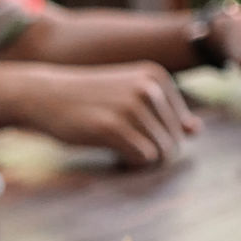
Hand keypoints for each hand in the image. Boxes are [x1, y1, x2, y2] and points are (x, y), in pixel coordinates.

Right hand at [20, 62, 200, 166]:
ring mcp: (131, 107)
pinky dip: (129, 164)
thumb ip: (164, 110)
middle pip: (174, 142)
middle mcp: (148, 88)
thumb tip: (195, 131)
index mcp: (157, 77)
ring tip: (116, 148)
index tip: (132, 131)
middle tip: (123, 145)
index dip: (157, 139)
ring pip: (161, 153)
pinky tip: (111, 153)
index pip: (181, 127)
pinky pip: (143, 159)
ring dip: (139, 159)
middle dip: (152, 152)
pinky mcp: (113, 127)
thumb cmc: (88, 99)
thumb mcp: (130, 93)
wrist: (44, 95)